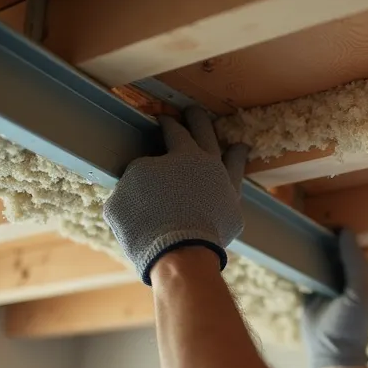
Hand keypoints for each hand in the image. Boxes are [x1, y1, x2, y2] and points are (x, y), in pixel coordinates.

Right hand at [103, 107, 249, 283]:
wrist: (180, 255)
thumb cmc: (146, 220)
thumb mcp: (128, 188)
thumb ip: (139, 172)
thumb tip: (146, 168)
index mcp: (184, 154)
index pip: (175, 131)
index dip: (166, 123)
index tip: (161, 118)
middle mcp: (211, 166)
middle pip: (206, 135)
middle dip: (198, 120)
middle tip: (193, 112)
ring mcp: (226, 189)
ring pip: (233, 163)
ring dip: (234, 152)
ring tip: (239, 146)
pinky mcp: (234, 214)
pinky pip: (234, 195)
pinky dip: (232, 189)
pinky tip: (233, 189)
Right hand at [302, 229, 367, 367]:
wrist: (332, 351)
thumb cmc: (352, 323)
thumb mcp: (359, 291)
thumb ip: (354, 262)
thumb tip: (345, 232)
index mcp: (362, 273)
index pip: (350, 244)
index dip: (339, 233)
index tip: (324, 227)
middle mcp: (345, 275)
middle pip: (332, 248)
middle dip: (322, 238)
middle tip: (307, 230)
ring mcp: (327, 282)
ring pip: (318, 257)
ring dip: (309, 248)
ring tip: (296, 238)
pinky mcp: (310, 291)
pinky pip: (304, 271)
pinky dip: (299, 263)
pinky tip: (291, 256)